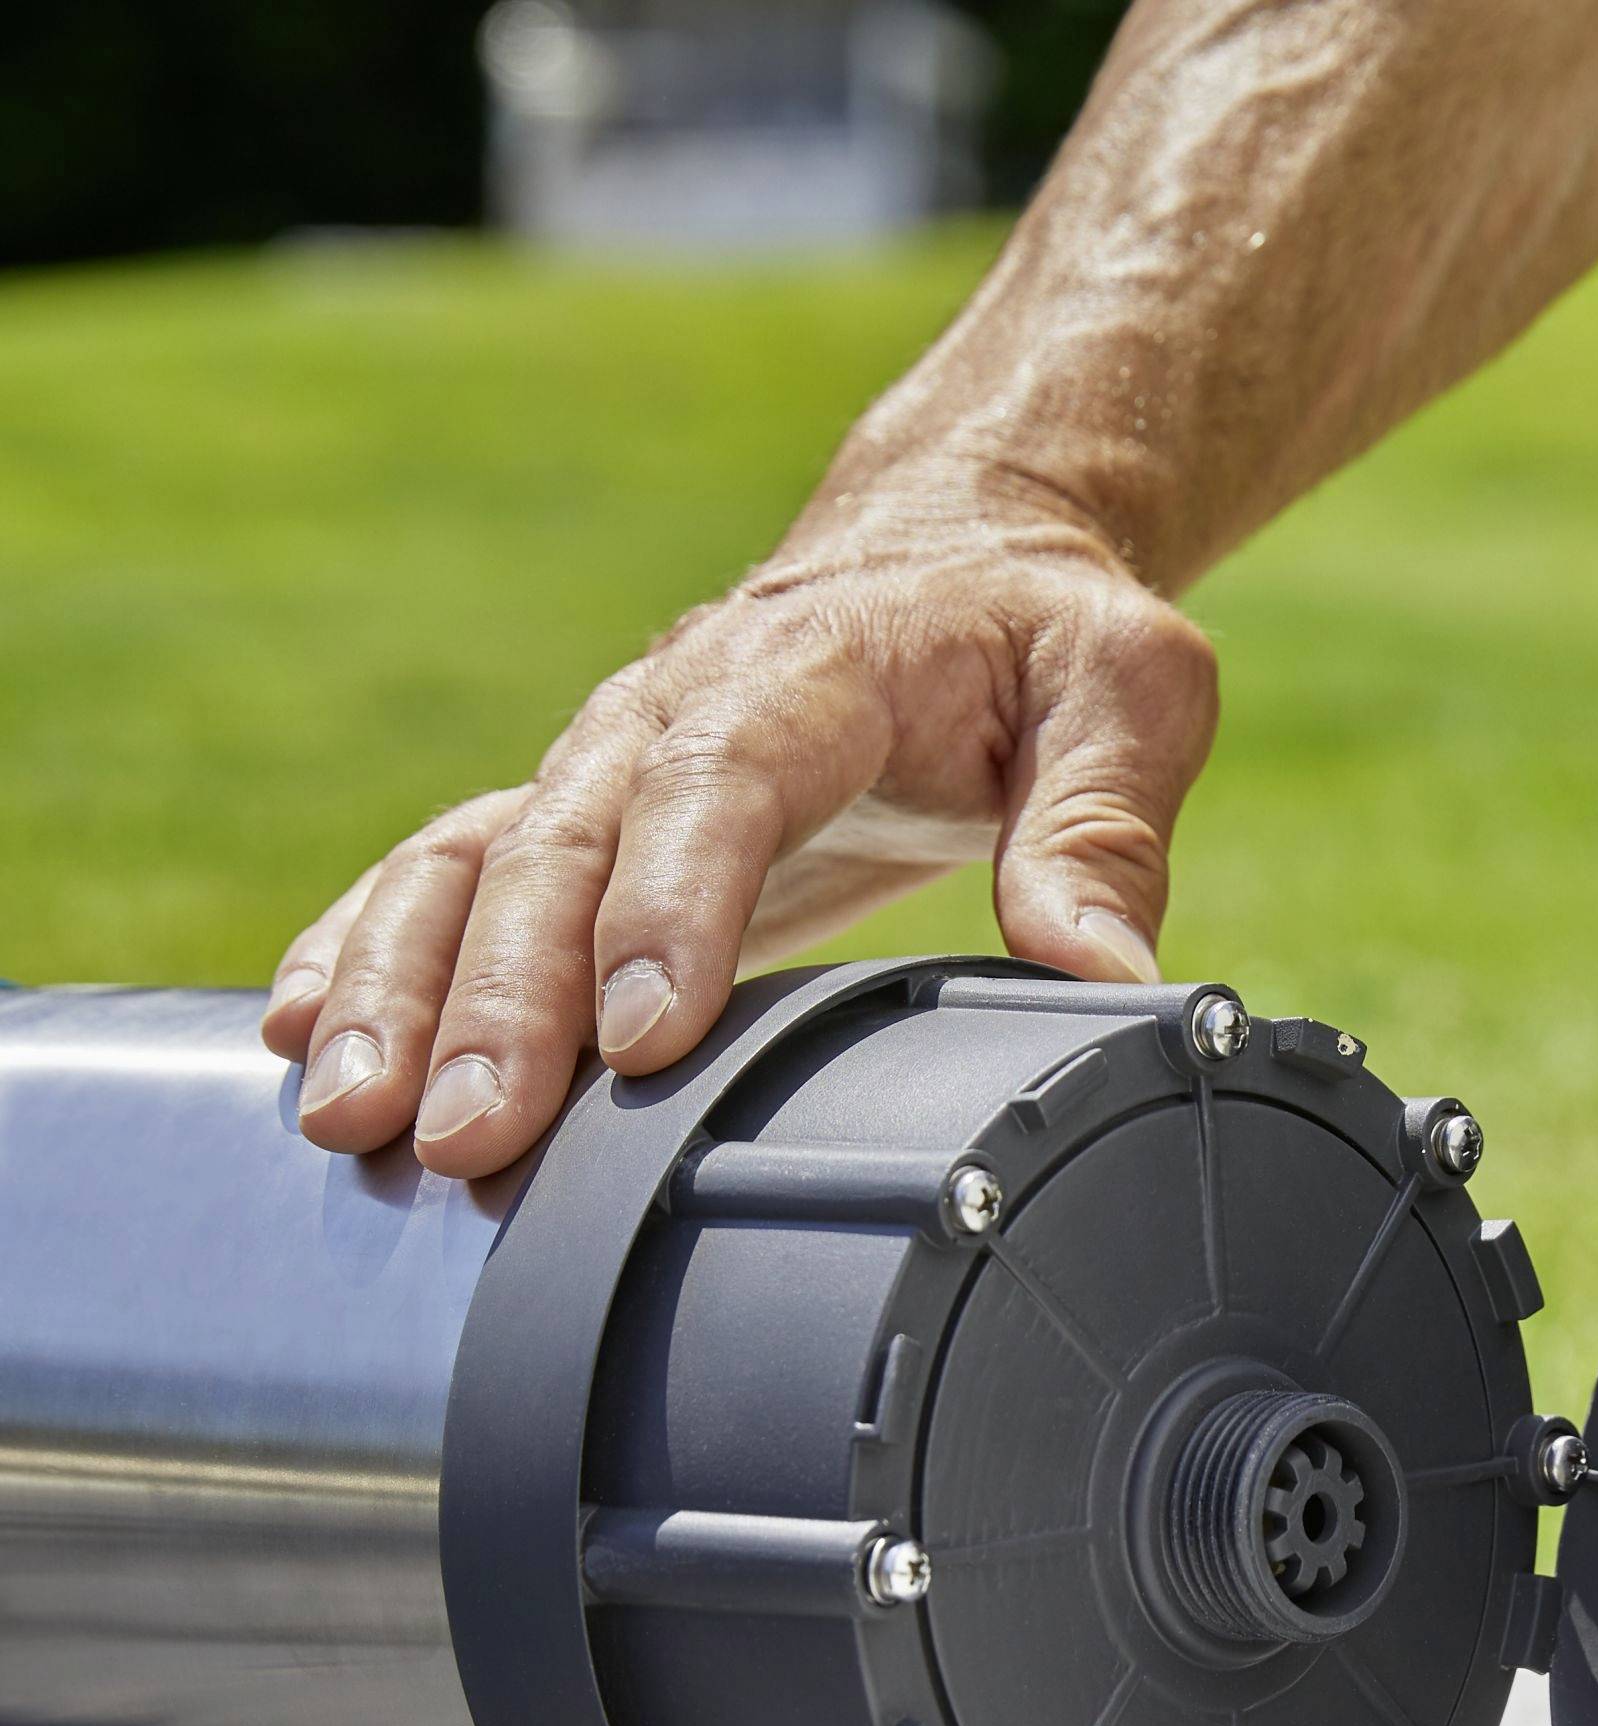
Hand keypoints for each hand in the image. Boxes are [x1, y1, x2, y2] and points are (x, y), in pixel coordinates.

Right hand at [261, 487, 1216, 1176]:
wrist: (962, 554)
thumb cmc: (1046, 637)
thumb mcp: (1128, 694)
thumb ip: (1108, 824)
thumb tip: (1102, 973)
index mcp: (811, 670)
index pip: (718, 779)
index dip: (670, 903)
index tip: (644, 1035)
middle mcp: (672, 709)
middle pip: (562, 843)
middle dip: (503, 997)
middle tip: (469, 1137)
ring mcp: (607, 763)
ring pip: (469, 864)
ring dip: (401, 991)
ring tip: (350, 1120)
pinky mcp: (581, 816)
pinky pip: (443, 875)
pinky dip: (366, 953)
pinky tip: (306, 1045)